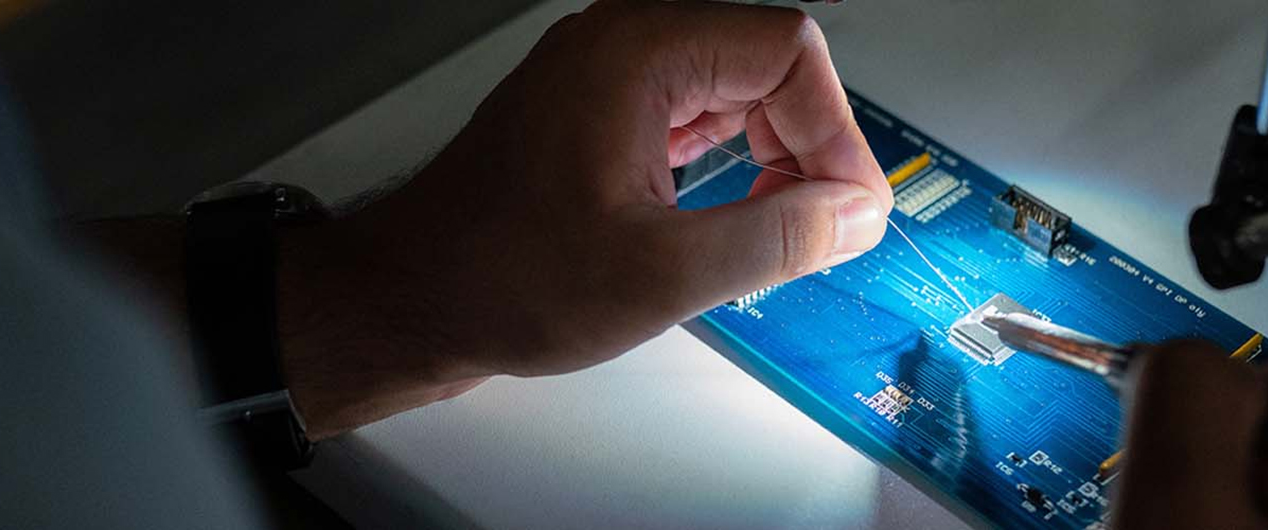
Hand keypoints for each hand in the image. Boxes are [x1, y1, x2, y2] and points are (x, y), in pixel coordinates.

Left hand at [275, 0, 892, 437]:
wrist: (411, 300)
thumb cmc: (502, 278)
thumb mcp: (662, 273)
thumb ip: (776, 236)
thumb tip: (856, 214)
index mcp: (636, 52)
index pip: (786, 51)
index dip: (834, 132)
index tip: (846, 209)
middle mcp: (621, 44)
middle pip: (767, 62)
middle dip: (808, 144)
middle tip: (821, 227)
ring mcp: (608, 75)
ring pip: (737, 88)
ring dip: (775, 155)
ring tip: (779, 231)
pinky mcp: (601, 111)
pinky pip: (698, 113)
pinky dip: (734, 162)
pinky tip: (736, 218)